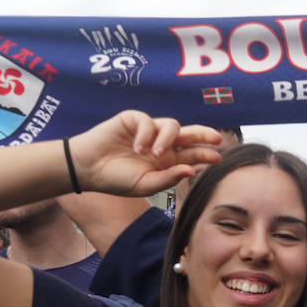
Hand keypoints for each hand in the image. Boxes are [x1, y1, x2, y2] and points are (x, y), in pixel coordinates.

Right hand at [67, 112, 223, 197]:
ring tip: (156, 155)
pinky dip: (146, 134)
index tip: (217, 157)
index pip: (192, 154)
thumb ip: (168, 179)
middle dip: (203, 134)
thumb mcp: (145, 185)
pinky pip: (148, 121)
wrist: (89, 169)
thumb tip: (191, 171)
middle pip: (189, 134)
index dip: (205, 153)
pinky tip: (137, 149)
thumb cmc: (117, 180)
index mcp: (168, 161)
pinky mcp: (134, 120)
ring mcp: (149, 130)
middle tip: (216, 138)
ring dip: (168, 140)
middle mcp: (162, 144)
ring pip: (172, 126)